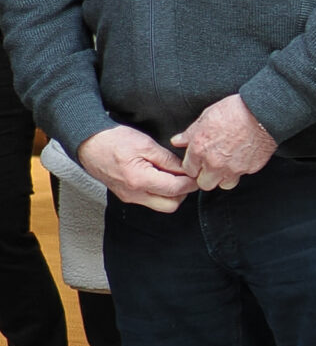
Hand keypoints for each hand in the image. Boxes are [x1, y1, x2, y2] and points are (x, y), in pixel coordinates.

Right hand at [76, 125, 193, 212]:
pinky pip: (150, 201)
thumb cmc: (114, 140)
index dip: (190, 182)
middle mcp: (134, 194)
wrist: (89, 143)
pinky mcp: (126, 196)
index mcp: (140, 180)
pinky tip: (161, 178)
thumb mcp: (146, 145)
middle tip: (186, 177)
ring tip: (173, 176)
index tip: (196, 175)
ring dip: (172, 194)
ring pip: (161, 205)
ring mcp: (129, 197)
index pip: (176, 189)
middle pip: (171, 205)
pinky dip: (160, 193)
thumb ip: (168, 160)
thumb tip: (185, 170)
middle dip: (183, 193)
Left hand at [170, 94, 275, 190]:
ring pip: (224, 184)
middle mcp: (214, 163)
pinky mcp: (249, 169)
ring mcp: (233, 168)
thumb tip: (177, 141)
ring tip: (227, 166)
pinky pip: (242, 176)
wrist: (261, 114)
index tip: (198, 163)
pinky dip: (240, 170)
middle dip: (207, 176)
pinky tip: (242, 158)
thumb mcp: (205, 117)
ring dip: (224, 177)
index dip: (193, 166)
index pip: (189, 170)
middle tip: (211, 166)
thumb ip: (189, 134)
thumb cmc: (234, 112)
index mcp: (199, 149)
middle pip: (205, 184)